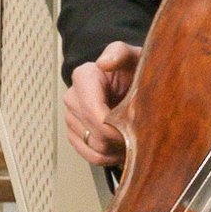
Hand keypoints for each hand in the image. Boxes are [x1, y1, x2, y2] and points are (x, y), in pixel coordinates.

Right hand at [62, 40, 139, 175]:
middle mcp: (72, 97)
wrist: (128, 79)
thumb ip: (119, 53)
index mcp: (84, 77)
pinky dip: (106, 158)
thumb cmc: (132, 69)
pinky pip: (87, 155)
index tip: (134, 132)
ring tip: (132, 142)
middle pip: (94, 134)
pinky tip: (120, 149)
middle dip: (119, 141)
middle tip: (140, 137)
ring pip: (92, 147)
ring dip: (114, 151)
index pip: (94, 113)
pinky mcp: (74, 132)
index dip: (115, 129)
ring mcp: (71, 116)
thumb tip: (104, 63)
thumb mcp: (133, 55)